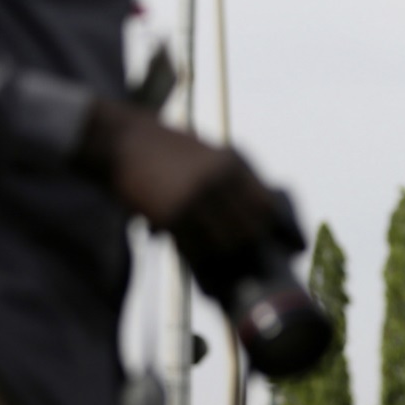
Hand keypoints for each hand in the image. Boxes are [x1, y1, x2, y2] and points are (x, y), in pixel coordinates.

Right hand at [75, 99, 302, 297]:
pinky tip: (199, 261)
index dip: (276, 231)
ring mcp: (195, 200)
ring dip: (225, 258)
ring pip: (226, 245)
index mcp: (231, 164)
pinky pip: (196, 250)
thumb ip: (234, 177)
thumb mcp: (208, 152)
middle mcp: (218, 182)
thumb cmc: (163, 147)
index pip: (267, 208)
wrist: (119, 140)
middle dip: (251, 249)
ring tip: (222, 264)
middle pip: (250, 231)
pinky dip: (200, 260)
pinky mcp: (171, 216)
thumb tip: (264, 211)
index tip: (285, 249)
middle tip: (248, 262)